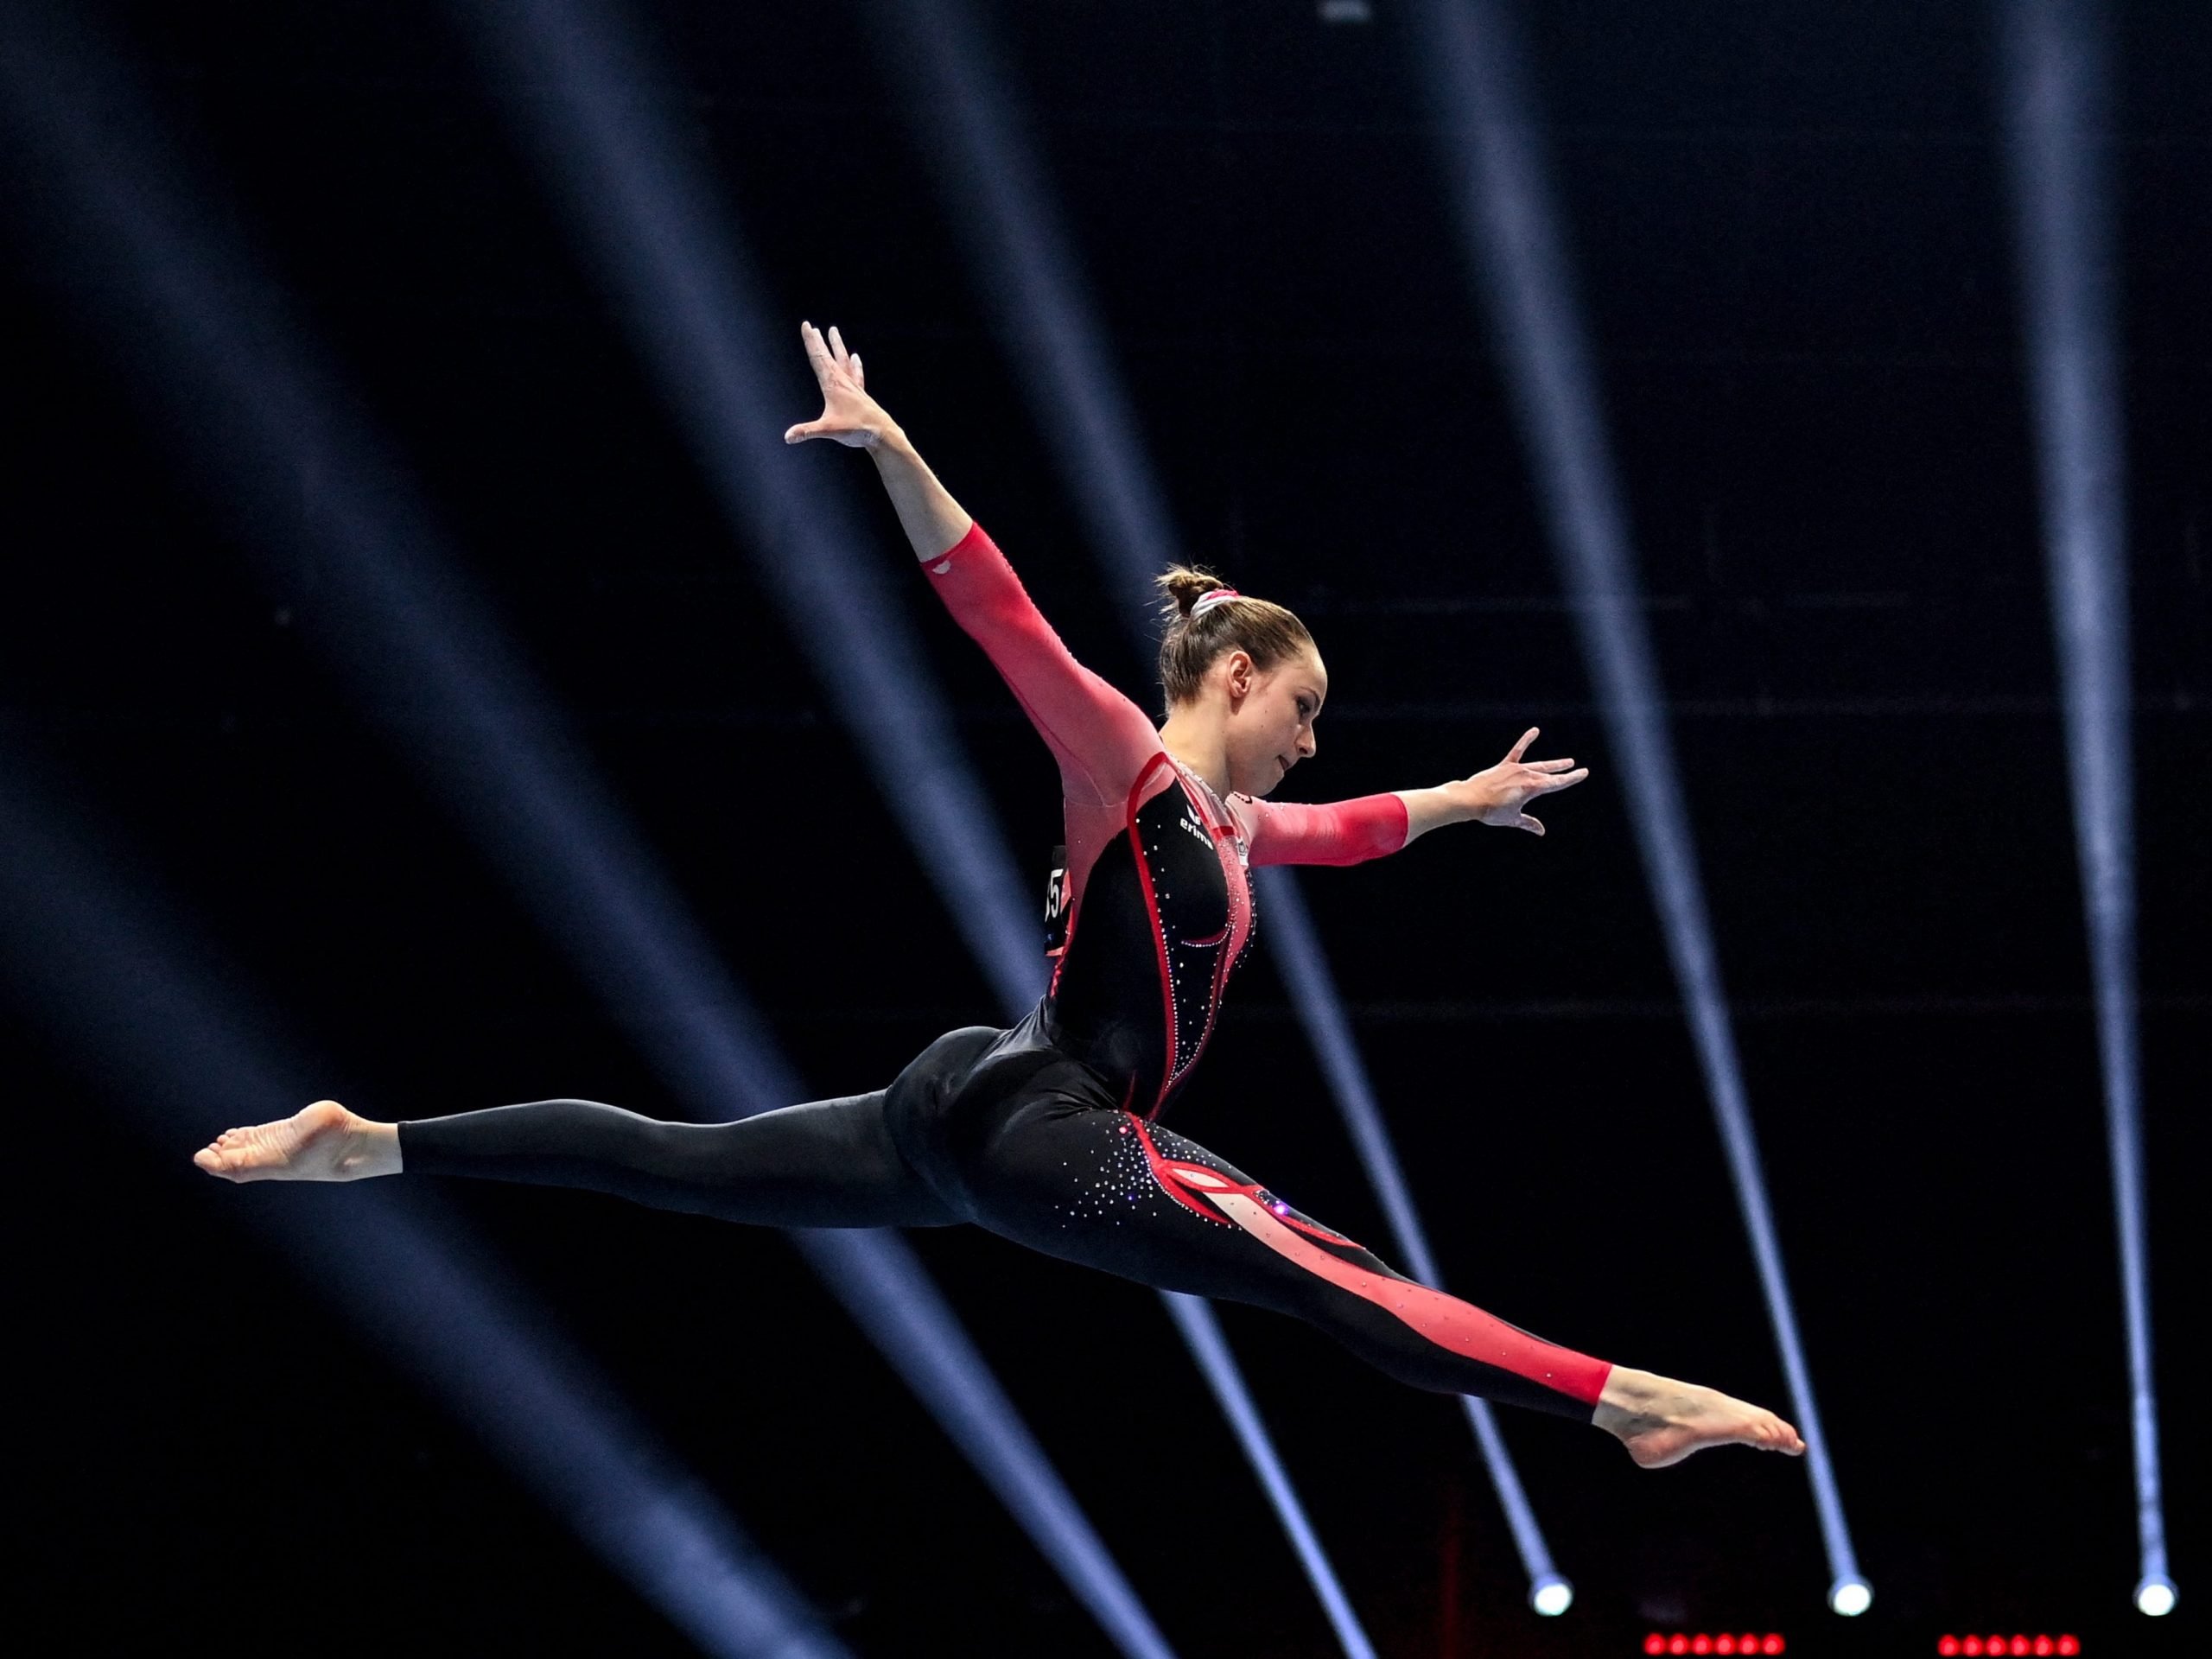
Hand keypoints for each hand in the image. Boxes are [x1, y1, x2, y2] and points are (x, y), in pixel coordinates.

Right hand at [783, 321, 893, 448]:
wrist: (881, 432)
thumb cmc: (856, 429)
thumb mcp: (828, 430)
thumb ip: (807, 431)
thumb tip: (788, 437)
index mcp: (832, 384)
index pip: (818, 358)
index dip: (811, 341)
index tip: (807, 326)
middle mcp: (843, 381)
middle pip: (828, 356)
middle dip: (819, 341)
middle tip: (812, 326)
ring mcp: (853, 386)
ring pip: (842, 360)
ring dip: (837, 346)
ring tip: (833, 331)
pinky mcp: (860, 393)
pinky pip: (856, 373)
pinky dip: (854, 365)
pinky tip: (855, 357)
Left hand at [1452, 727, 1588, 835]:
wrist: (1470, 799)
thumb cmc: (1491, 811)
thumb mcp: (1513, 819)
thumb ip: (1528, 823)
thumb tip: (1541, 831)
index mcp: (1532, 789)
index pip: (1557, 783)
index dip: (1571, 778)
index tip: (1584, 772)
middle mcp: (1527, 776)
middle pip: (1550, 774)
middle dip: (1564, 772)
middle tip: (1577, 768)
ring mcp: (1516, 769)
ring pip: (1539, 765)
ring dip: (1553, 764)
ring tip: (1567, 761)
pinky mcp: (1504, 765)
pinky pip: (1517, 750)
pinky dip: (1526, 740)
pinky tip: (1535, 731)